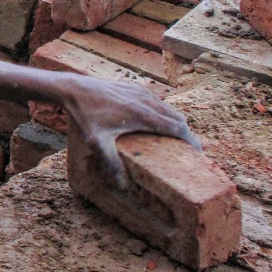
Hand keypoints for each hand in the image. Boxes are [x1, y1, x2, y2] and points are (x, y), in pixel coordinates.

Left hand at [58, 75, 200, 187]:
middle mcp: (148, 101)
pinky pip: (157, 101)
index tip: (197, 153)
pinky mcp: (135, 87)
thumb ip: (111, 163)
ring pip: (169, 109)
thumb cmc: (85, 115)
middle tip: (186, 151)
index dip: (191, 141)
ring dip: (175, 123)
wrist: (74, 88)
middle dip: (186, 134)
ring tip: (173, 139)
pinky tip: (155, 123)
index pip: (179, 128)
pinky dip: (163, 113)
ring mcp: (142, 92)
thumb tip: (123, 185)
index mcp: (144, 115)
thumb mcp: (96, 142)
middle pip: (178, 119)